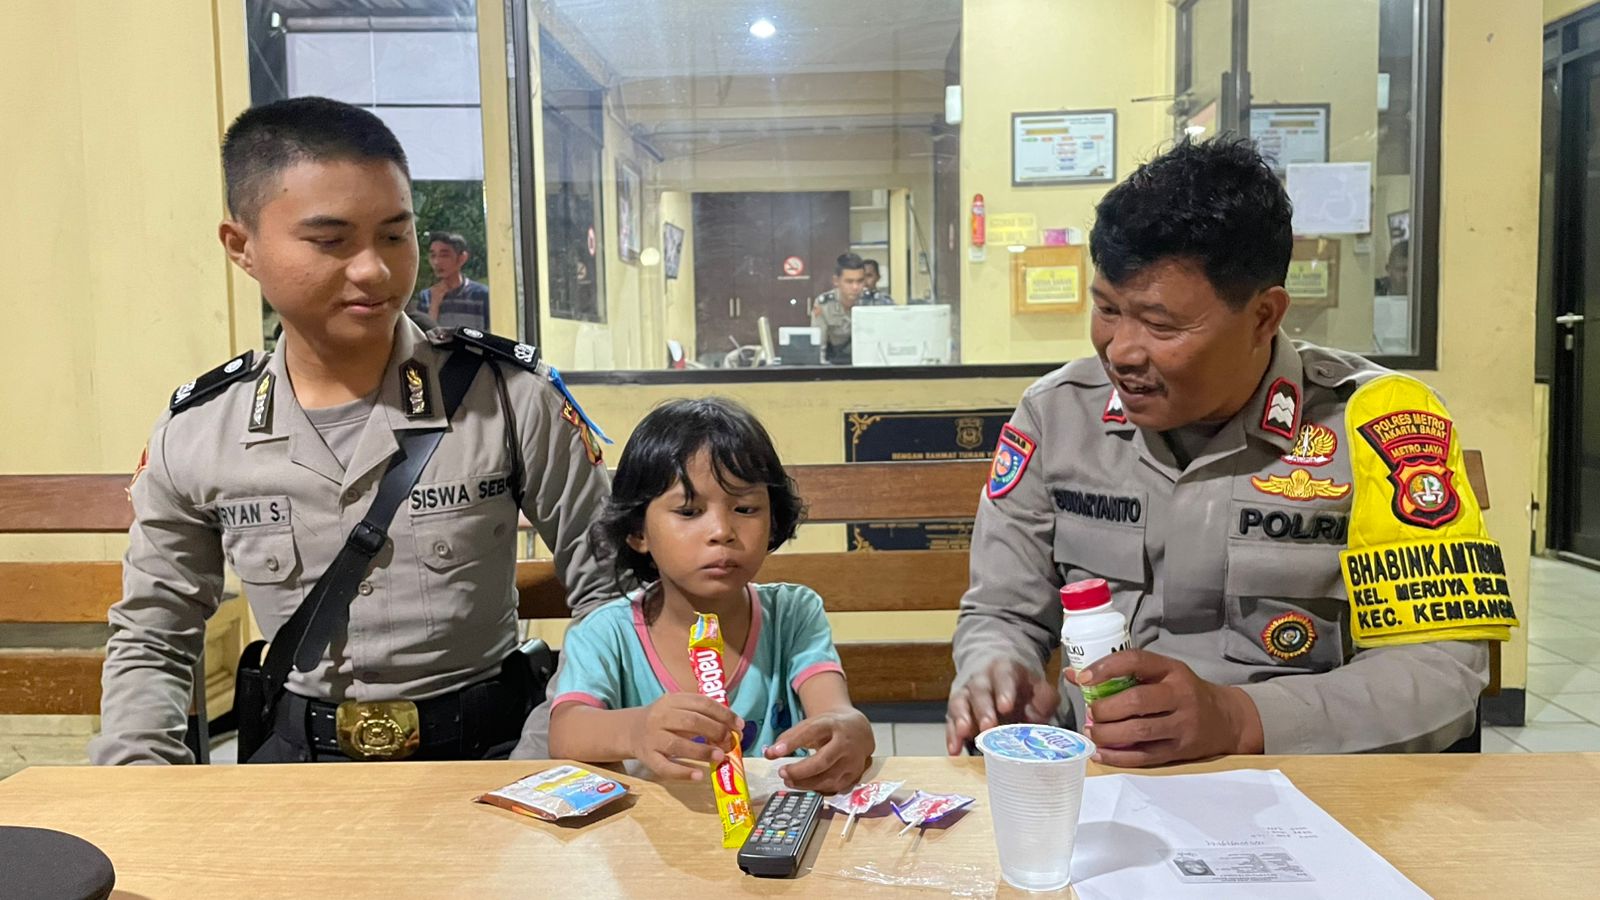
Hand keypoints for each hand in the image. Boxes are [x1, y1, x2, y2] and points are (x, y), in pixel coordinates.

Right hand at [628, 693, 742, 780]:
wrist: (630, 730)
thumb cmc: (664, 720)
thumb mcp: (679, 709)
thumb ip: (703, 716)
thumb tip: (734, 730)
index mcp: (672, 700)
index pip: (702, 703)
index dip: (724, 714)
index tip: (739, 726)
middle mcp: (660, 717)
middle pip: (691, 722)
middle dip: (715, 731)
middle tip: (730, 743)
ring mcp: (652, 738)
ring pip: (678, 745)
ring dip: (702, 751)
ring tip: (720, 757)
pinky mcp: (647, 758)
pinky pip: (665, 767)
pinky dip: (682, 772)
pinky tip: (699, 775)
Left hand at [764, 709, 874, 794]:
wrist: (859, 731)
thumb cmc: (830, 728)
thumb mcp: (812, 724)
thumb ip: (790, 737)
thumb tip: (768, 753)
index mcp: (833, 724)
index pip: (811, 732)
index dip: (792, 742)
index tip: (774, 752)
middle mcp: (845, 743)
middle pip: (822, 761)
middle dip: (799, 770)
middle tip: (781, 772)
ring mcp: (852, 761)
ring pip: (828, 778)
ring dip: (805, 783)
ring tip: (788, 780)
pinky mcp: (854, 776)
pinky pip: (833, 787)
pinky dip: (816, 788)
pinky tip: (804, 785)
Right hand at [944, 657, 1060, 754]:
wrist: (993, 670)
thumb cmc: (1017, 684)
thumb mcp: (1036, 684)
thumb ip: (1044, 697)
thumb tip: (1041, 711)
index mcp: (1003, 669)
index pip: (1004, 677)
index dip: (1004, 691)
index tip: (1006, 707)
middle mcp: (980, 679)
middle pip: (979, 691)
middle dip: (983, 709)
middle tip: (988, 726)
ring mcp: (965, 694)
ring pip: (960, 703)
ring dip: (961, 720)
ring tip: (964, 734)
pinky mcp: (955, 710)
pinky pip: (951, 721)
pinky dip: (951, 735)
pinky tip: (954, 749)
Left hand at [1074, 650, 1263, 766]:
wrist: (1227, 719)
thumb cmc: (1184, 692)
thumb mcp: (1161, 674)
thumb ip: (1122, 674)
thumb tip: (1073, 675)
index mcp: (1171, 669)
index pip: (1136, 661)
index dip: (1106, 668)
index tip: (1083, 679)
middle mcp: (1179, 695)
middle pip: (1137, 700)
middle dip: (1106, 709)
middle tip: (1091, 713)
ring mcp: (1182, 724)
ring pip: (1140, 731)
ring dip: (1108, 734)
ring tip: (1092, 732)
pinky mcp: (1180, 750)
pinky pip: (1145, 756)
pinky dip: (1118, 757)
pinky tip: (1101, 753)